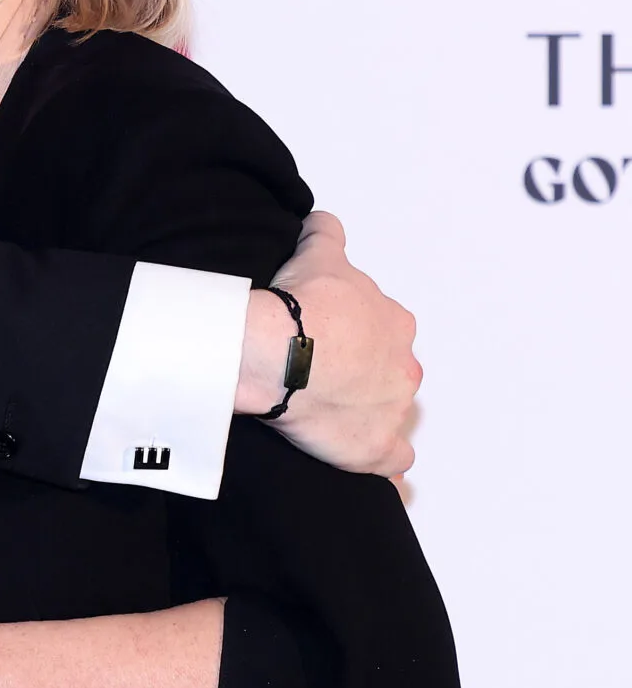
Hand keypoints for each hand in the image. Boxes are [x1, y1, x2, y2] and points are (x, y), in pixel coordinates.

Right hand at [235, 212, 420, 476]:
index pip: (384, 333)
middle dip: (365, 379)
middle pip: (391, 375)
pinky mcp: (376, 449)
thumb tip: (322, 222)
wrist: (282, 350)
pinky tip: (361, 463)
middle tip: (321, 380)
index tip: (325, 342)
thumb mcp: (317, 255)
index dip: (354, 339)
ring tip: (330, 422)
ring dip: (369, 419)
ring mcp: (394, 411)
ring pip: (391, 416)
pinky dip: (382, 464)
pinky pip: (393, 463)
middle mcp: (404, 367)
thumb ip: (326, 235)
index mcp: (396, 325)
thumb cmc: (301, 307)